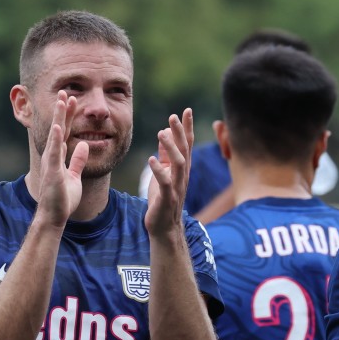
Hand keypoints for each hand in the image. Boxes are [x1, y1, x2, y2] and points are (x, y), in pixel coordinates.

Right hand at [36, 91, 86, 227]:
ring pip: (56, 135)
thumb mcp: (74, 175)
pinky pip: (55, 152)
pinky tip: (59, 126)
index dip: (69, 115)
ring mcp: (51, 163)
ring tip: (62, 100)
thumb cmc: (62, 199)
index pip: (65, 131)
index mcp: (58, 156)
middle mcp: (52, 156)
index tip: (73, 99)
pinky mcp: (52, 171)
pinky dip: (56, 139)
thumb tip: (84, 144)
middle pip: (59, 128)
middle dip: (63, 110)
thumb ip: (77, 160)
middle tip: (65, 91)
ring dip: (59, 117)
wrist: (54, 216)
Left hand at [146, 108, 192, 235]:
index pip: (187, 145)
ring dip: (171, 148)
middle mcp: (183, 176)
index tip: (186, 110)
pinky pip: (165, 183)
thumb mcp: (163, 174)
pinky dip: (159, 170)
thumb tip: (164, 133)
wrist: (164, 228)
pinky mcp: (167, 199)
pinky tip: (151, 159)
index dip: (187, 128)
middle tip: (173, 117)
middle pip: (185, 151)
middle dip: (180, 133)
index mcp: (182, 170)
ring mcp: (176, 188)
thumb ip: (165, 156)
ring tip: (160, 133)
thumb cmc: (163, 200)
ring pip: (178, 164)